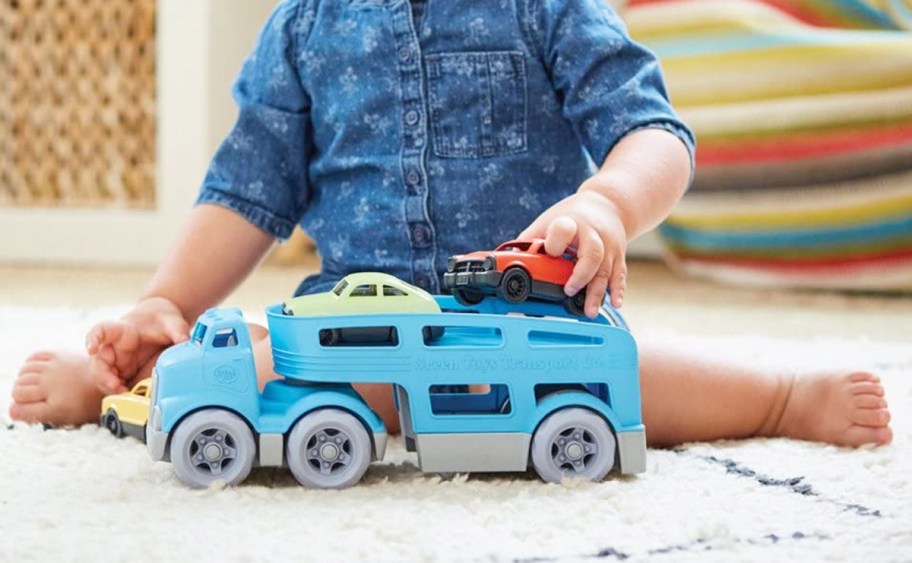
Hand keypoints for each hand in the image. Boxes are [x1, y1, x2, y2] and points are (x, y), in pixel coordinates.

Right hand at [85, 296, 189, 391]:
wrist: (162, 322)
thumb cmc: (161, 319)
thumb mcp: (172, 321)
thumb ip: (178, 330)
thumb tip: (185, 340)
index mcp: (122, 330)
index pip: (101, 331)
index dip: (93, 339)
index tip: (91, 348)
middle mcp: (115, 346)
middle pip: (98, 360)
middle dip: (102, 375)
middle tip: (115, 385)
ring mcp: (118, 360)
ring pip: (102, 375)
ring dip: (109, 386)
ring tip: (124, 393)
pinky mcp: (124, 371)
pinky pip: (114, 383)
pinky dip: (118, 391)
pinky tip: (129, 395)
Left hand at [519, 189, 627, 317]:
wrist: (608, 203)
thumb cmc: (573, 214)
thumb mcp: (550, 220)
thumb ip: (531, 238)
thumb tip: (508, 260)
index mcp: (571, 222)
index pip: (565, 230)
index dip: (556, 242)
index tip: (550, 252)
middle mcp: (593, 234)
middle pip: (592, 255)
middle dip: (581, 275)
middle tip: (568, 291)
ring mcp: (608, 246)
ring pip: (606, 270)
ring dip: (597, 292)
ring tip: (588, 311)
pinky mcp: (618, 255)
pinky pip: (619, 274)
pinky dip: (617, 290)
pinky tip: (615, 303)